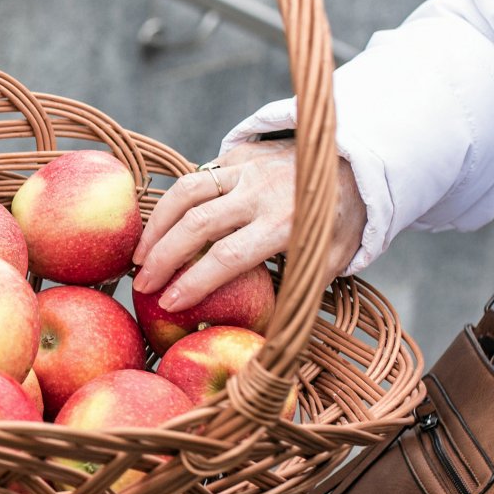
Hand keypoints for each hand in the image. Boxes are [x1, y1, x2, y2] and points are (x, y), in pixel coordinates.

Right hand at [130, 139, 365, 313]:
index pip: (229, 255)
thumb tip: (269, 340)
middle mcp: (261, 193)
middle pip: (198, 225)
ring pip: (186, 193)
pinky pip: (195, 177)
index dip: (195, 281)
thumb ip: (298, 291)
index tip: (170, 302)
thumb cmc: (338, 222)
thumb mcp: (329, 260)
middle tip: (142, 285)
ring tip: (138, 256)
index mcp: (286, 224)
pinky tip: (158, 229)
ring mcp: (246, 169)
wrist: (355, 162)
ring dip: (156, 226)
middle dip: (163, 257)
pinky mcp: (237, 154)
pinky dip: (171, 204)